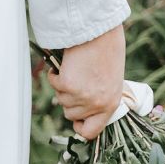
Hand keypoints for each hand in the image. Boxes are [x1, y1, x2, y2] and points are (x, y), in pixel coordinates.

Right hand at [49, 23, 125, 138]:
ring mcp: (81, 96)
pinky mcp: (68, 84)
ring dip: (63, 86)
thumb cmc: (107, 51)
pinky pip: (54, 84)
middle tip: (77, 81)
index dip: (80, 126)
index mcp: (111, 104)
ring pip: (61, 100)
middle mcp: (96, 104)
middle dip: (70, 100)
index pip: (90, 132)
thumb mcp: (111, 80)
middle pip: (71, 115)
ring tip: (75, 69)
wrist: (100, 31)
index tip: (76, 118)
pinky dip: (55, 74)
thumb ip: (100, 97)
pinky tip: (66, 64)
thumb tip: (82, 109)